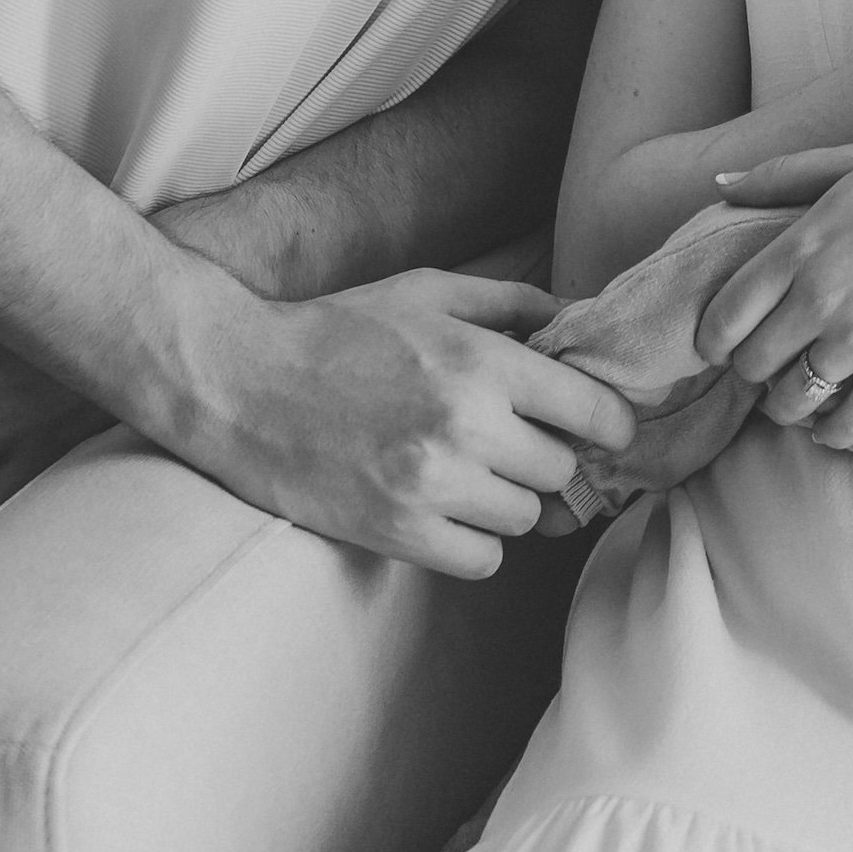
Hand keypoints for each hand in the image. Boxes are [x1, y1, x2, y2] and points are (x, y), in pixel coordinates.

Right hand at [195, 269, 636, 577]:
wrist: (242, 384)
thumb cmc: (340, 331)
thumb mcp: (430, 292)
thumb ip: (514, 302)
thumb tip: (581, 318)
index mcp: (482, 361)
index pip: (594, 411)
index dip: (610, 422)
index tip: (602, 428)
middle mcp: (466, 426)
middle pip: (561, 469)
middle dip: (546, 454)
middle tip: (515, 441)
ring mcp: (433, 486)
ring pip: (525, 518)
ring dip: (509, 499)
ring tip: (470, 471)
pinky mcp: (398, 533)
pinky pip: (483, 559)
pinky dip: (475, 540)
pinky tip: (448, 508)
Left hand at [697, 141, 852, 449]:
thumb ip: (781, 174)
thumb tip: (719, 183)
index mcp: (801, 246)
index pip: (725, 315)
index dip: (712, 340)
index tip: (720, 346)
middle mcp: (821, 298)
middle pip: (752, 364)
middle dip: (751, 370)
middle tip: (765, 366)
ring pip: (791, 401)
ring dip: (785, 406)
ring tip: (795, 397)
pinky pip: (847, 424)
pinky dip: (831, 433)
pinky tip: (832, 424)